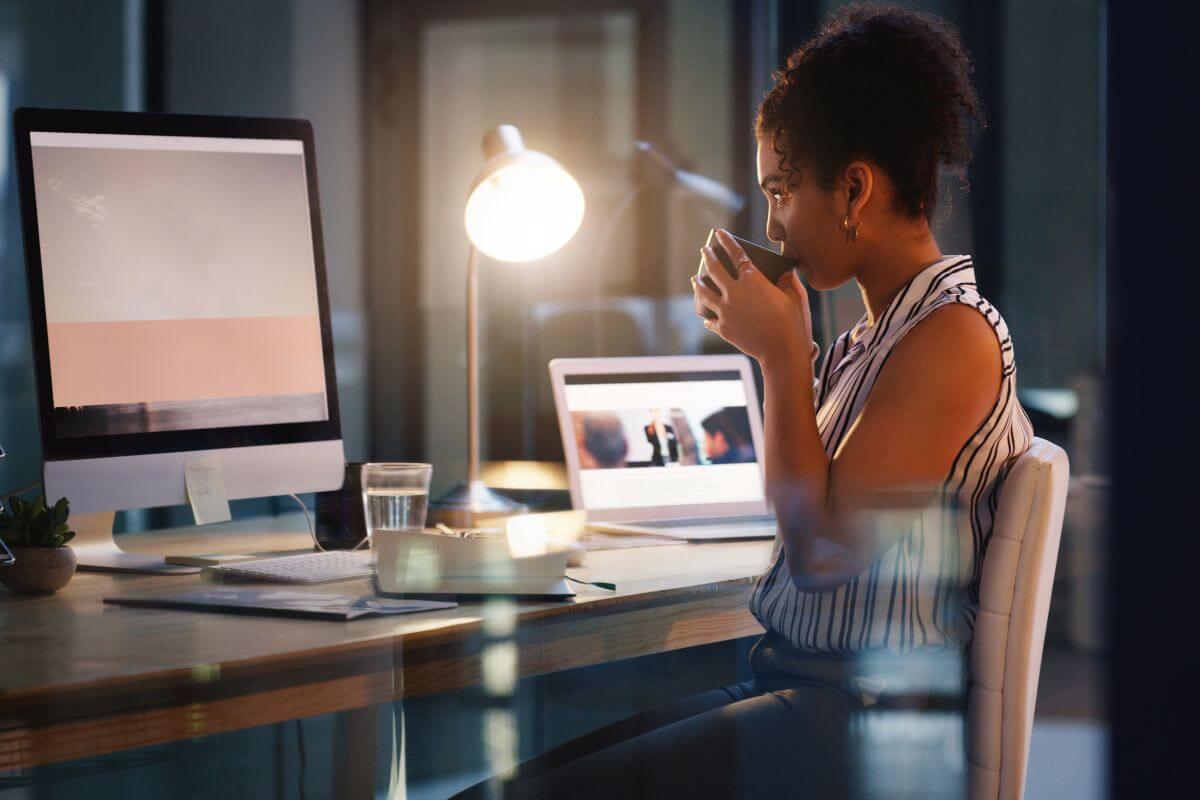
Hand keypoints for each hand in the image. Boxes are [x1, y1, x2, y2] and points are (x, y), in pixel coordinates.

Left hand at [691, 229, 813, 371]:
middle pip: (715, 270)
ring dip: (699, 284)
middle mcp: (735, 292)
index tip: (719, 233)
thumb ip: (787, 281)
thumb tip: (784, 272)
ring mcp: (726, 311)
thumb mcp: (794, 297)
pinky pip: (711, 320)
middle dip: (708, 257)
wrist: (782, 352)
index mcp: (752, 280)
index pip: (736, 255)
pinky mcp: (724, 328)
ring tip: (695, 278)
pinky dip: (708, 317)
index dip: (727, 242)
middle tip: (704, 250)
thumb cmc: (793, 323)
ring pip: (705, 293)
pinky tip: (705, 317)